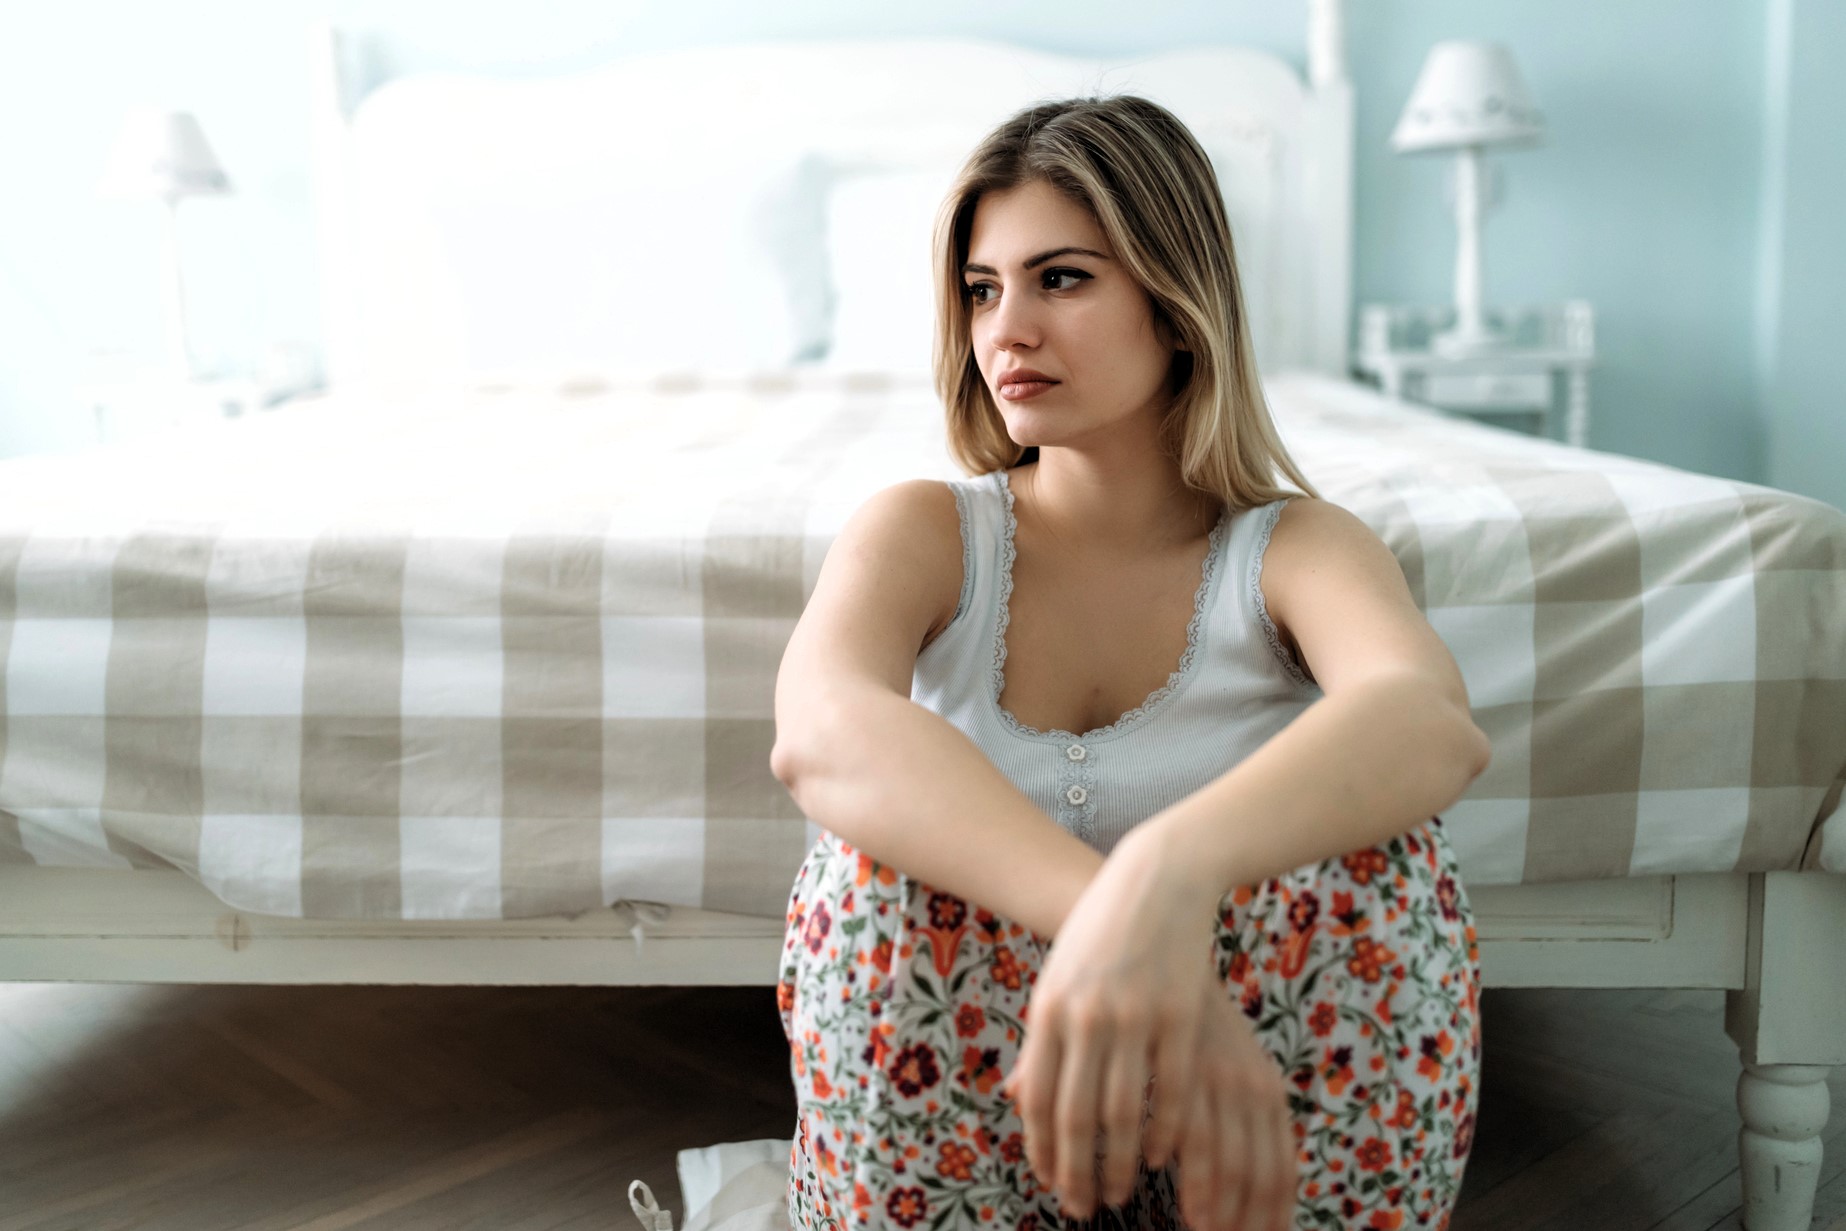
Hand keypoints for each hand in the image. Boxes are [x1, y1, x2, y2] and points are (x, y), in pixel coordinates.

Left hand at [997, 827, 1289, 1223]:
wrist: (1156, 879)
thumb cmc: (1100, 934)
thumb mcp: (1058, 981)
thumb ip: (1043, 1042)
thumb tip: (1021, 1098)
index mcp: (1049, 1010)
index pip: (1039, 1100)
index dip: (1043, 1151)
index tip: (1049, 1185)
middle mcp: (1086, 1017)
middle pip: (1076, 1117)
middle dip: (1077, 1172)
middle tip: (1082, 1207)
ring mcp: (1135, 1016)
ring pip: (1124, 1112)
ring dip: (1118, 1163)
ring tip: (1119, 1191)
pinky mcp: (1181, 1014)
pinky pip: (1173, 1090)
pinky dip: (1165, 1132)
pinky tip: (1160, 1157)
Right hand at [1159, 963, 1297, 1230]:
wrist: (1159, 939)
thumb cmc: (1190, 1014)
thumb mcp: (1225, 1060)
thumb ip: (1237, 1120)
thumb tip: (1248, 1192)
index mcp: (1268, 1088)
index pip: (1280, 1173)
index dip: (1269, 1218)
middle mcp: (1250, 1083)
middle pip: (1255, 1176)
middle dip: (1239, 1224)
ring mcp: (1215, 1071)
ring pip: (1220, 1161)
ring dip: (1203, 1205)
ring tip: (1190, 1229)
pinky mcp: (1179, 1060)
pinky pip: (1181, 1126)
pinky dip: (1169, 1160)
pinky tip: (1149, 1174)